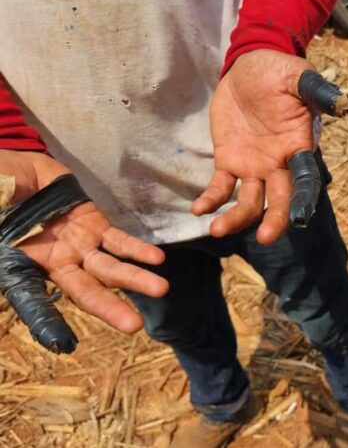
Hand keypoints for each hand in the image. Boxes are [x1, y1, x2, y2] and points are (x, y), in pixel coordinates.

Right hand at [0, 151, 167, 332]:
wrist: (22, 173)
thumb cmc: (0, 191)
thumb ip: (0, 206)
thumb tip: (2, 214)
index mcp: (20, 265)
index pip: (31, 299)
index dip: (46, 321)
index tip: (66, 344)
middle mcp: (54, 264)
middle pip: (84, 291)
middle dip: (109, 308)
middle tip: (134, 326)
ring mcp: (78, 247)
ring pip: (109, 268)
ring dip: (135, 279)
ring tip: (162, 289)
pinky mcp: (96, 227)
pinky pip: (119, 241)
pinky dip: (138, 250)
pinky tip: (157, 259)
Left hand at [193, 49, 314, 242]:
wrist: (249, 66)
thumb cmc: (279, 72)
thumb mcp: (298, 77)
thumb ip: (316, 91)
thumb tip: (343, 104)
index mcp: (298, 148)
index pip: (305, 180)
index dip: (303, 201)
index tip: (298, 219)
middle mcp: (278, 165)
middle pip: (279, 200)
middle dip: (274, 220)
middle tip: (264, 237)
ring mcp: (253, 166)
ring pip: (248, 201)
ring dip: (236, 218)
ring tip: (216, 229)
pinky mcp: (229, 160)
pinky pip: (220, 187)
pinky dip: (210, 200)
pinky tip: (198, 210)